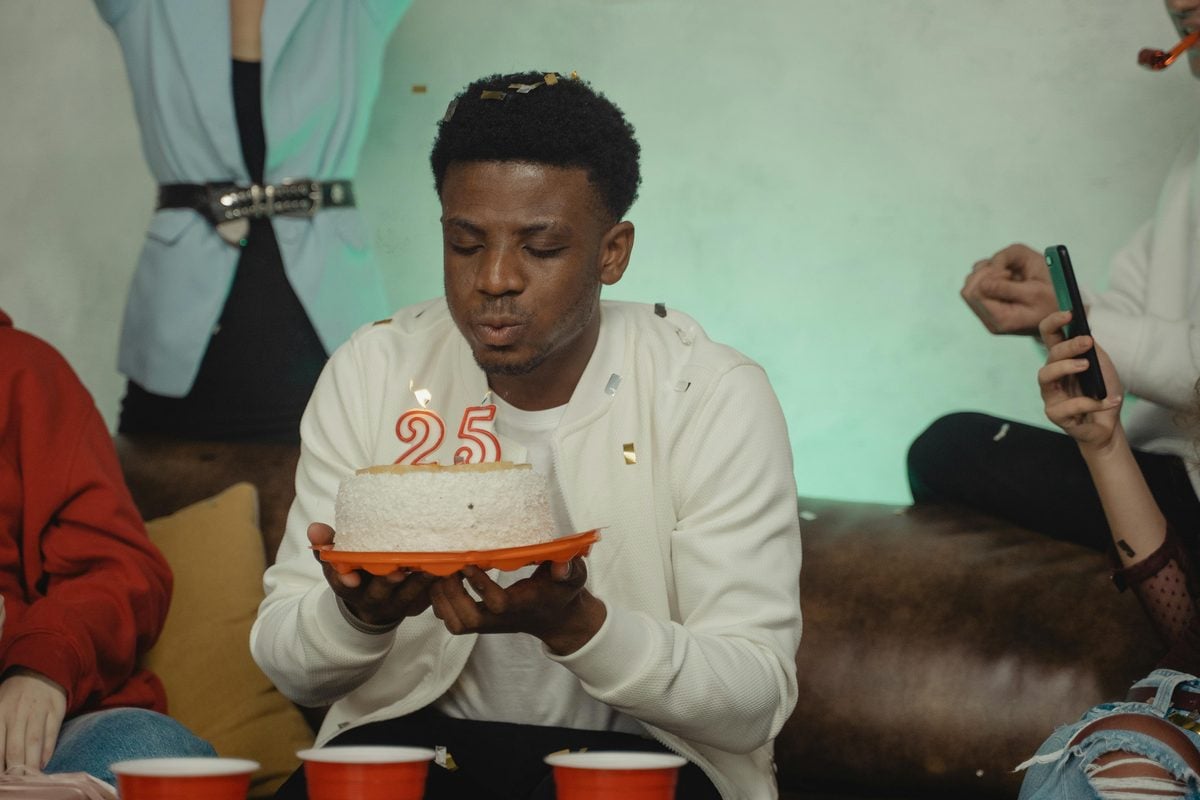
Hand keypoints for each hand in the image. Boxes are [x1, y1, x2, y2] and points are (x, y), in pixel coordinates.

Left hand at [0, 669, 65, 772]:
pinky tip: (42, 763)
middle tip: (16, 782)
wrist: (39, 669)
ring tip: (30, 779)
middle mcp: (18, 713)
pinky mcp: (56, 710)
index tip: (2, 778)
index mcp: (0, 713)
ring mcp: (38, 711)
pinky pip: (51, 734)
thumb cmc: (13, 694)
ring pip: (34, 743)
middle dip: (15, 769)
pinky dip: (47, 751)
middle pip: (15, 748)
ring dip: (31, 764)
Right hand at [308, 523, 437, 626]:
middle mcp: (372, 598)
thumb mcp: (337, 559)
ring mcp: (396, 604)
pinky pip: (430, 597)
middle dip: (388, 581)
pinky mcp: (418, 605)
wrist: (374, 604)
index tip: (351, 578)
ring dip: (421, 582)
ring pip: (409, 595)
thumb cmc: (356, 570)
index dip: (345, 580)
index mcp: (349, 585)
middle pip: (380, 591)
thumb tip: (314, 529)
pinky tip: (451, 569)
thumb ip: (327, 543)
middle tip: (398, 570)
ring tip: (433, 566)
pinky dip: (439, 584)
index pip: (341, 583)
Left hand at [429, 558, 605, 654]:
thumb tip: (562, 565)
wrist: (557, 618)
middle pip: (469, 619)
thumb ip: (570, 569)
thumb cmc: (562, 591)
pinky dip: (440, 603)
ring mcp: (489, 623)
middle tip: (447, 567)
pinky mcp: (480, 623)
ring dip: (442, 599)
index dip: (480, 585)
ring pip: (456, 624)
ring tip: (440, 573)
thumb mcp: (573, 577)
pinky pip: (452, 621)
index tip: (469, 562)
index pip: (498, 603)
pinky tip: (442, 581)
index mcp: (523, 604)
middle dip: (452, 593)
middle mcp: (502, 618)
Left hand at [961, 243, 1057, 334]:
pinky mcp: (990, 306)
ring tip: (1009, 274)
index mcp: (1001, 319)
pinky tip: (1007, 277)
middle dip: (984, 273)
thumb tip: (982, 283)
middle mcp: (990, 320)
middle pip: (968, 290)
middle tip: (1007, 272)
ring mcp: (988, 315)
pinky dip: (989, 275)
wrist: (1063, 315)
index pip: (975, 293)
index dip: (988, 276)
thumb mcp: (1035, 292)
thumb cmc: (1054, 302)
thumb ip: (1005, 287)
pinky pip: (978, 285)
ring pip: (971, 285)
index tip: (1008, 272)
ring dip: (987, 272)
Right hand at [1037, 309, 1123, 450]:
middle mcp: (1052, 375)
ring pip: (1046, 376)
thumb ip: (1090, 346)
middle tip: (1087, 341)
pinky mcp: (1055, 414)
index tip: (1069, 314)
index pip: (1049, 335)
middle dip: (1067, 346)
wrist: (1108, 424)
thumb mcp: (1100, 363)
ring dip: (1066, 367)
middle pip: (1050, 355)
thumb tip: (1084, 322)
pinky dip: (1092, 402)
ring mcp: (1050, 395)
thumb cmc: (1102, 391)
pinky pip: (1069, 405)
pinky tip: (1109, 401)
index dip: (1054, 322)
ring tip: (1085, 366)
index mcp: (1061, 359)